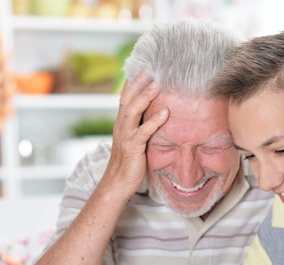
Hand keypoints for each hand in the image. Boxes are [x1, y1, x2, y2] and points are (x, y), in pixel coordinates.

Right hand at [103, 71, 168, 196]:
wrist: (118, 183)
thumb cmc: (131, 160)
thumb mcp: (137, 137)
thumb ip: (144, 123)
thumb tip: (160, 108)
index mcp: (122, 121)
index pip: (126, 94)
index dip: (134, 78)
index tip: (146, 62)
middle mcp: (121, 124)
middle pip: (127, 97)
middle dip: (138, 80)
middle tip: (152, 64)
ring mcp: (125, 135)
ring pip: (132, 111)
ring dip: (145, 96)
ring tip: (158, 83)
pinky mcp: (132, 148)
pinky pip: (143, 132)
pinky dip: (154, 121)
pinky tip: (166, 112)